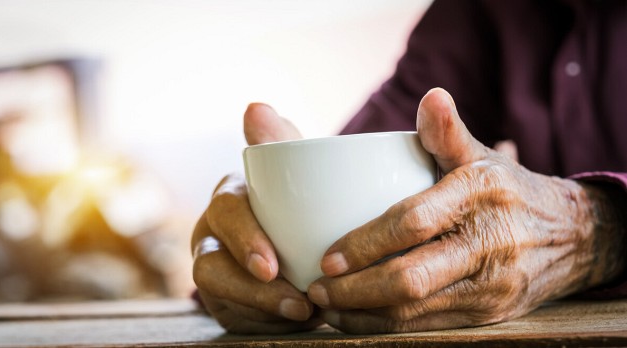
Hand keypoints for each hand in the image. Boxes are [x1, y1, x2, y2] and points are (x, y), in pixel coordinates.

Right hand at [192, 103, 321, 333]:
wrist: (310, 240)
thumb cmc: (303, 202)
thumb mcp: (299, 174)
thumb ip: (281, 143)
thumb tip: (256, 106)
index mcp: (232, 198)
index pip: (226, 212)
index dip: (244, 239)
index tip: (272, 265)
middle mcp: (214, 234)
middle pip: (209, 264)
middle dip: (249, 288)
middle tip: (297, 303)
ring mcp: (216, 271)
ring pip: (219, 297)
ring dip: (261, 311)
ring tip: (305, 317)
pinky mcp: (226, 303)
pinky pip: (235, 319)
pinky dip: (265, 324)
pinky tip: (299, 324)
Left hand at [307, 88, 626, 332]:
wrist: (574, 236)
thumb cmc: (509, 191)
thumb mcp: (483, 157)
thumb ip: (448, 132)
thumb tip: (431, 96)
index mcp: (480, 194)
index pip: (413, 223)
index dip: (365, 244)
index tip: (327, 258)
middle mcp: (489, 243)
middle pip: (411, 278)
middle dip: (356, 290)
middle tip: (317, 287)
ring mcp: (492, 285)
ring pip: (417, 311)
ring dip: (364, 314)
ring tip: (327, 306)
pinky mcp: (491, 313)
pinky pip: (431, 327)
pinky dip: (389, 327)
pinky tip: (360, 319)